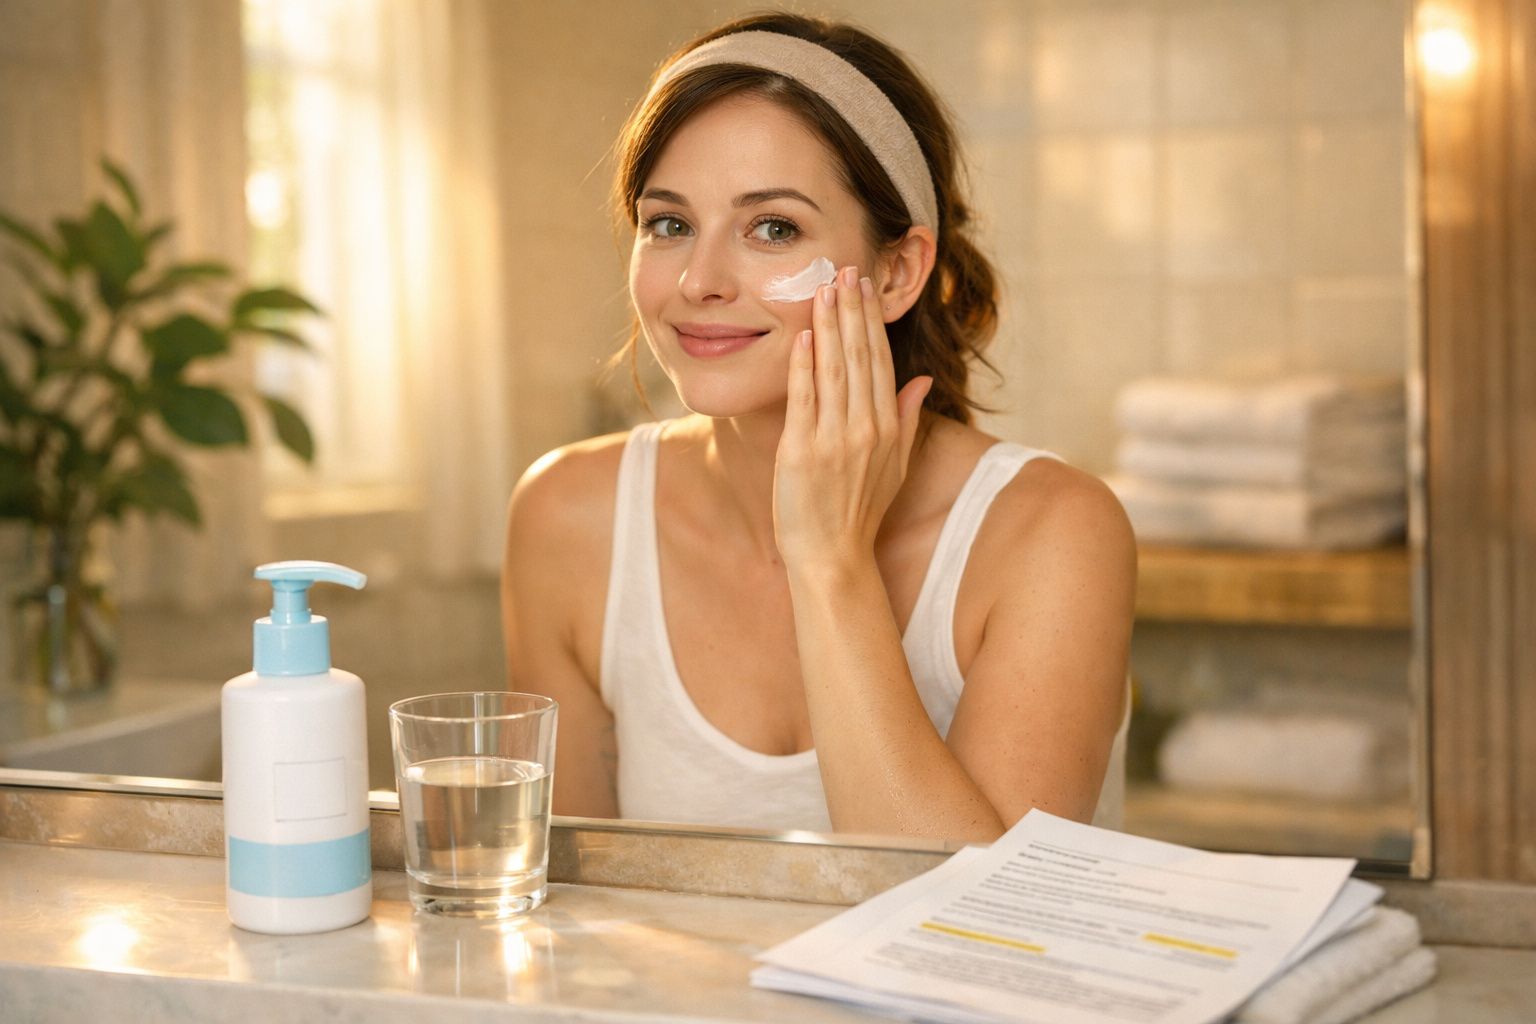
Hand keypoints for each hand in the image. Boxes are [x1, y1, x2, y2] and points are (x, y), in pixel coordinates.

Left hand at [773, 265, 932, 571]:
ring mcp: (834, 439)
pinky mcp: (801, 451)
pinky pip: (804, 398)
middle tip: (844, 269)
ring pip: (832, 369)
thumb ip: (907, 418)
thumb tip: (923, 379)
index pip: (880, 361)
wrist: (832, 556)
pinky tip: (800, 336)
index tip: (864, 288)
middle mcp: (865, 428)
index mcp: (887, 428)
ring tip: (822, 289)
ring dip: (827, 325)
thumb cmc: (859, 512)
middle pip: (859, 356)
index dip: (871, 322)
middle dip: (850, 310)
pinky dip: (802, 365)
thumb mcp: (895, 466)